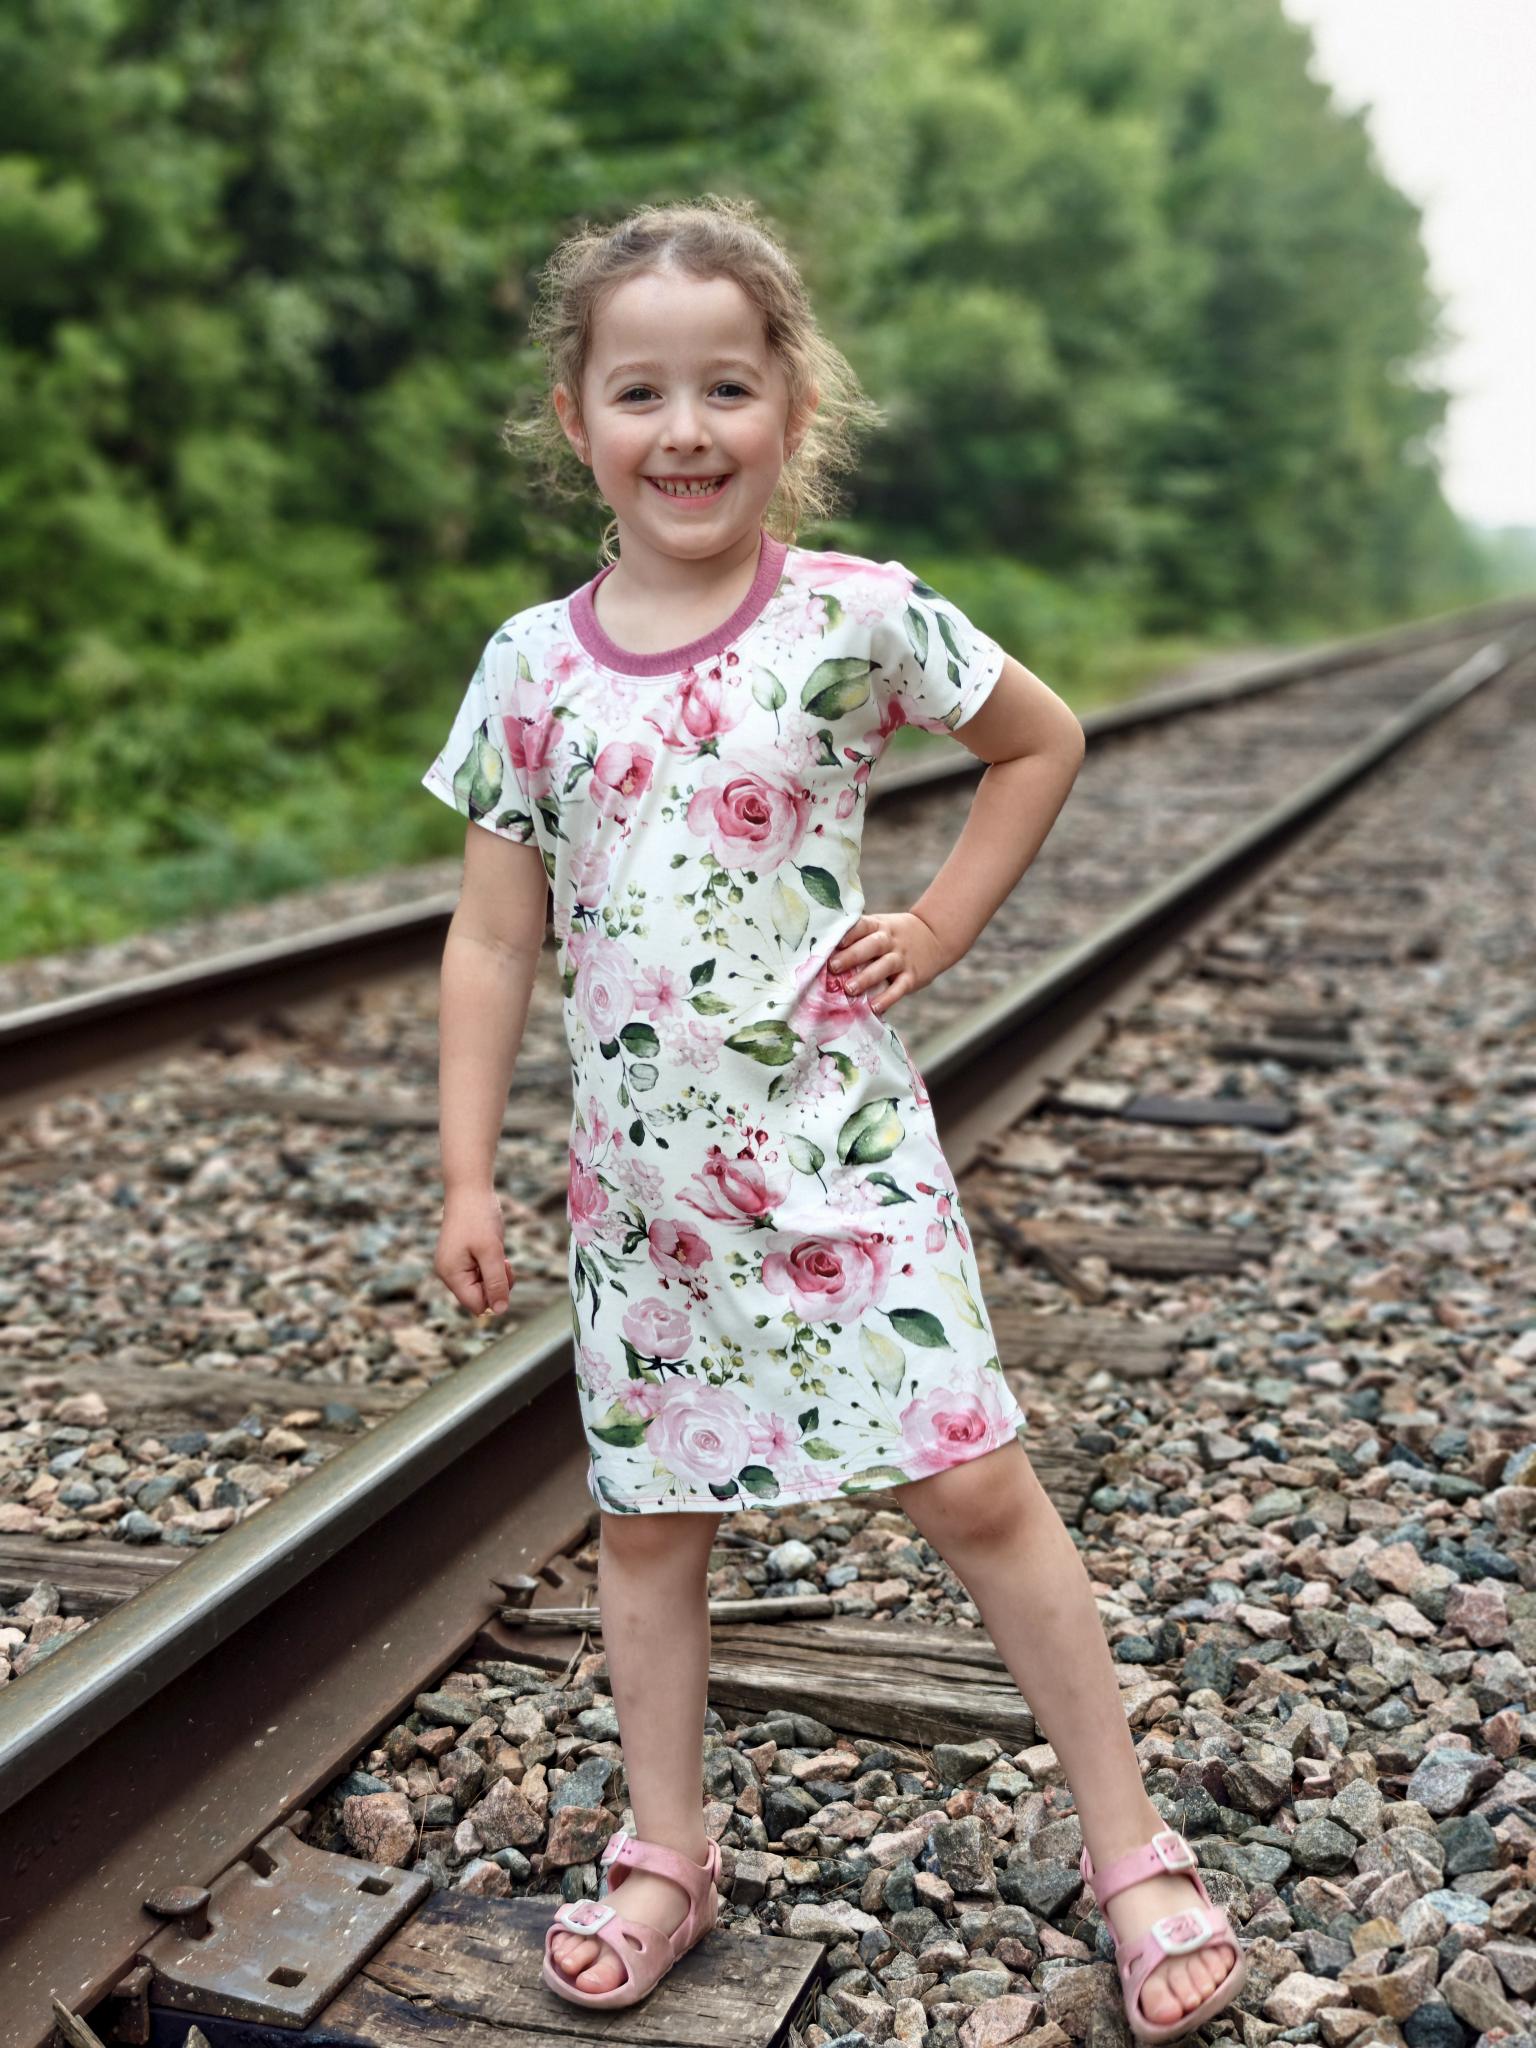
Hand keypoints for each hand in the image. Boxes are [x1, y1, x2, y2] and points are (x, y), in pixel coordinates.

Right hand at [434, 1188, 516, 1316]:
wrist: (469, 1189)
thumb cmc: (478, 1218)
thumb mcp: (492, 1252)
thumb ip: (496, 1283)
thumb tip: (500, 1311)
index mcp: (451, 1275)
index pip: (477, 1305)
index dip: (495, 1296)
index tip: (503, 1273)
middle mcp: (450, 1273)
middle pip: (480, 1297)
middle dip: (497, 1283)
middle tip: (503, 1261)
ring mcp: (455, 1265)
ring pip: (482, 1285)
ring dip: (496, 1273)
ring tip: (499, 1253)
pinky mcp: (462, 1257)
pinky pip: (481, 1272)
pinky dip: (492, 1264)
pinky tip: (494, 1249)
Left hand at [827, 911, 948, 1014]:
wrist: (936, 936)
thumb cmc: (895, 935)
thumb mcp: (881, 927)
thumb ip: (859, 937)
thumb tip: (824, 954)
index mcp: (879, 926)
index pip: (862, 926)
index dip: (848, 933)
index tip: (833, 942)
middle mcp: (890, 941)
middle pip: (872, 945)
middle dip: (852, 956)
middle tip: (833, 967)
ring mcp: (902, 958)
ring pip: (884, 966)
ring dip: (866, 978)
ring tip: (849, 989)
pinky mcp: (913, 976)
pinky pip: (900, 987)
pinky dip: (888, 998)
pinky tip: (874, 1007)